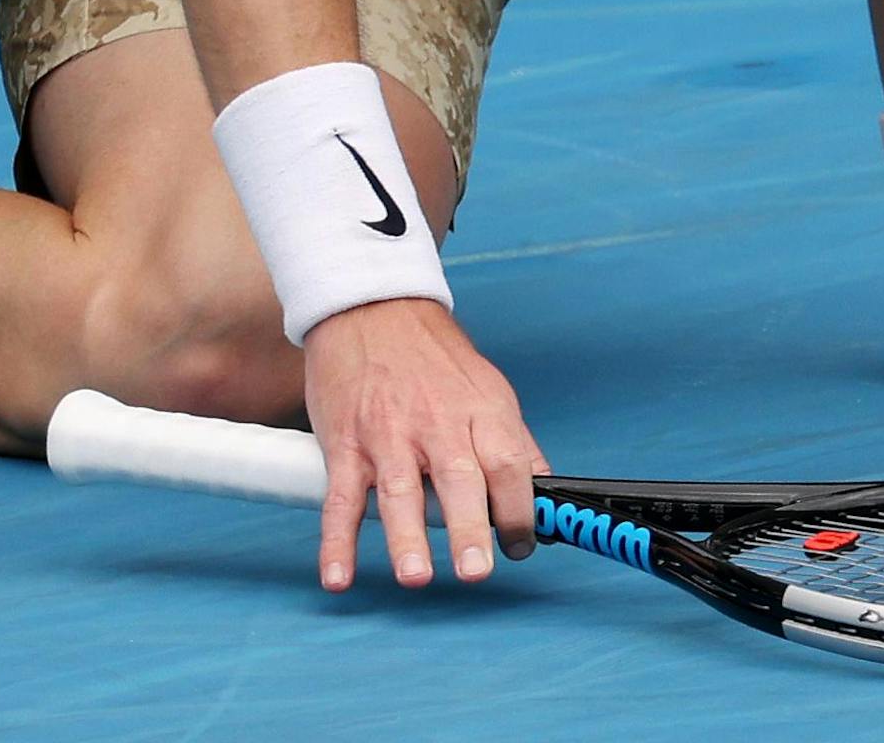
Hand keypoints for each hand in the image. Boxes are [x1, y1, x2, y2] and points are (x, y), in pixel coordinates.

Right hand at [298, 297, 546, 591]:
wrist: (370, 308)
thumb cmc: (433, 357)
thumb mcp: (489, 389)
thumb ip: (516, 446)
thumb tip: (547, 497)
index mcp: (480, 411)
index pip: (509, 464)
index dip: (520, 509)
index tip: (522, 544)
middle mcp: (436, 424)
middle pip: (458, 479)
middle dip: (467, 528)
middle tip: (474, 570)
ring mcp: (387, 434)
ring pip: (398, 490)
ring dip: (405, 537)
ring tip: (416, 576)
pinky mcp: (345, 443)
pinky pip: (341, 497)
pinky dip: (337, 539)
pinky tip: (339, 573)